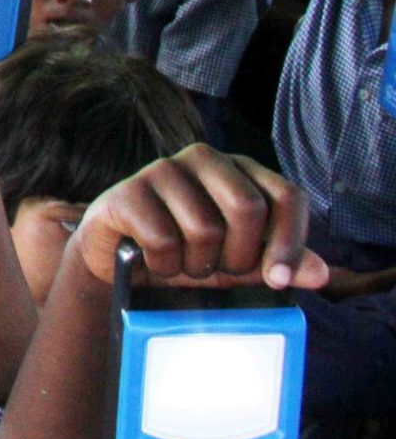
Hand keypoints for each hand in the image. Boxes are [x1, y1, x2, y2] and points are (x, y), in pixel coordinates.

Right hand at [70, 144, 328, 291]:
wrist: (118, 263)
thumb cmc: (185, 255)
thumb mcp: (239, 263)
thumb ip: (279, 264)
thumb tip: (321, 273)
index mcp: (240, 170)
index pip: (286, 195)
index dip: (289, 242)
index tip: (277, 280)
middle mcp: (203, 159)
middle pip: (247, 208)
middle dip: (238, 255)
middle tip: (218, 269)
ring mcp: (162, 170)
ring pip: (204, 228)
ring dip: (197, 266)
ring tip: (185, 266)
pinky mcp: (126, 192)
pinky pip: (162, 239)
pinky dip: (165, 266)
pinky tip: (155, 263)